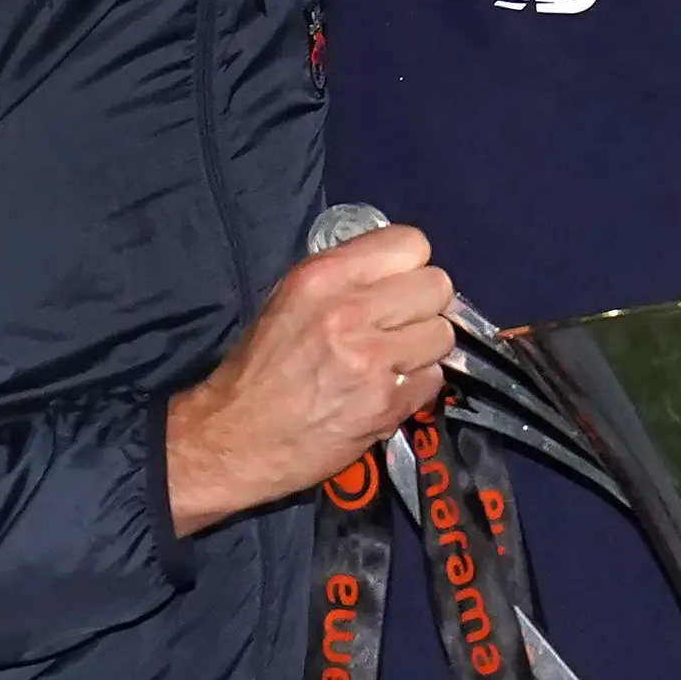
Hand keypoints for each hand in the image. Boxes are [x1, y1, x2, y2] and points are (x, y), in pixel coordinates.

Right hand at [164, 222, 456, 534]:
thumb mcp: (290, 299)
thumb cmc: (261, 367)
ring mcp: (372, 360)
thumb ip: (346, 278)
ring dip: (425, 349)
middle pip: (437, 286)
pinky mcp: (387, 403)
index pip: (410, 243)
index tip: (397, 287)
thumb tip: (400, 271)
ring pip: (443, 334)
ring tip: (392, 362)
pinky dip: (417, 386)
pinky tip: (387, 391)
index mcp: (323, 276)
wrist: (237, 436)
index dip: (410, 267)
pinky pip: (434, 379)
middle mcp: (350, 311)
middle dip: (425, 307)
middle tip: (400, 327)